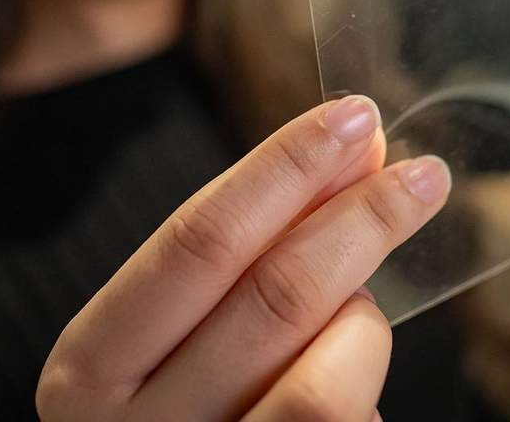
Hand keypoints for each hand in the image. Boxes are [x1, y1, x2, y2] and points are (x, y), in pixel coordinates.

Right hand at [36, 95, 450, 421]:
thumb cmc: (176, 419)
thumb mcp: (169, 346)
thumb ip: (236, 262)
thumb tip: (348, 151)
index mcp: (86, 374)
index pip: (192, 243)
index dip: (281, 170)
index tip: (353, 118)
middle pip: (270, 299)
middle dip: (359, 219)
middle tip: (422, 174)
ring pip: (323, 389)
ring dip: (361, 329)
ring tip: (358, 315)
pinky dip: (362, 394)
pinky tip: (347, 386)